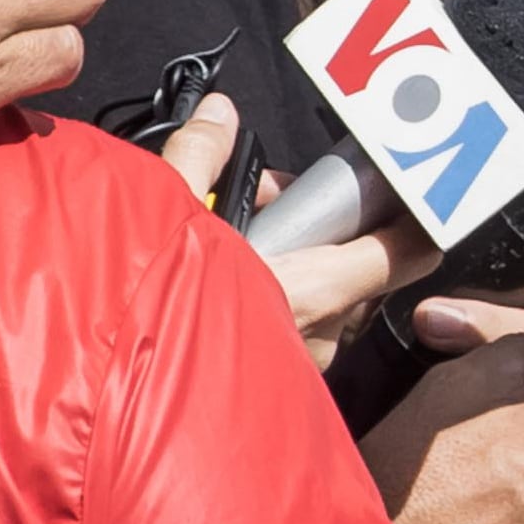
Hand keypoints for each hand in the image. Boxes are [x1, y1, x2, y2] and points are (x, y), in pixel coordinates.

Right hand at [159, 92, 432, 363]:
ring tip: (231, 237)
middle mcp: (319, 336)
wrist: (107, 409)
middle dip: (323, 226)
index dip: (415, 219)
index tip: (405, 193)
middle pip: (358, 267)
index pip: (404, 254)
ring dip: (297, 262)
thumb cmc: (142, 328)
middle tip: (267, 198)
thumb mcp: (163, 221)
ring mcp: (300, 369)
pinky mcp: (275, 389)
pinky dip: (274, 296)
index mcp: (311, 292)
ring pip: (328, 299)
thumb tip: (220, 113)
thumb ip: (200, 158)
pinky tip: (222, 283)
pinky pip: (297, 330)